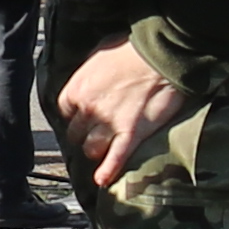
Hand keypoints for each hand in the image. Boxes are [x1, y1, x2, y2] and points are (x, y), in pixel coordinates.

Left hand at [56, 40, 194, 184]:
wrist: (163, 54)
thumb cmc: (133, 48)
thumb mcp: (100, 52)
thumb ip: (88, 71)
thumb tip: (88, 78)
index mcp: (78, 89)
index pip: (66, 113)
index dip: (77, 116)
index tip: (85, 117)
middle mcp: (89, 109)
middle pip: (76, 135)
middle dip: (85, 135)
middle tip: (96, 134)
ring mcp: (109, 124)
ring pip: (92, 149)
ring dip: (96, 151)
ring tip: (105, 150)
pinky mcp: (132, 134)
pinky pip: (116, 158)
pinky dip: (108, 171)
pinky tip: (103, 180)